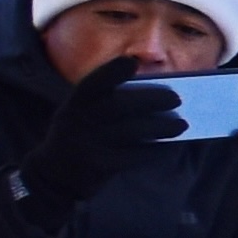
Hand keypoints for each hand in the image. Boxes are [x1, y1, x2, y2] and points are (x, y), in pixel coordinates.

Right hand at [26, 63, 195, 191]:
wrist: (56, 175)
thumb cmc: (81, 135)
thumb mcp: (83, 114)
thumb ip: (108, 103)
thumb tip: (157, 96)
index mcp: (75, 103)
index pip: (92, 83)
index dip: (111, 71)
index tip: (132, 62)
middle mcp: (79, 121)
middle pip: (121, 106)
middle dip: (153, 100)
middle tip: (177, 99)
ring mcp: (88, 145)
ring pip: (134, 131)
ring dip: (163, 127)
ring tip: (182, 125)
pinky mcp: (100, 166)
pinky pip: (135, 156)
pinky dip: (155, 150)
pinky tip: (168, 146)